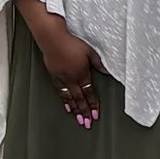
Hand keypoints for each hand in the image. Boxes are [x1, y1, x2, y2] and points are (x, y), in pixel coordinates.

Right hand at [27, 7, 101, 125]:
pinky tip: (65, 102)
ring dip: (73, 108)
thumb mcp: (91, 51)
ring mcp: (60, 76)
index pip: (89, 93)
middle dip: (83, 112)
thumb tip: (108, 72)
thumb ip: (100, 63)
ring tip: (77, 118)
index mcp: (81, 73)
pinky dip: (63, 98)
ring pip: (68, 96)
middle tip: (86, 123)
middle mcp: (70, 78)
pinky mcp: (52, 72)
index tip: (95, 115)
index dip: (93, 105)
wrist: (50, 34)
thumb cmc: (71, 40)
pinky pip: (59, 89)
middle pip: (78, 98)